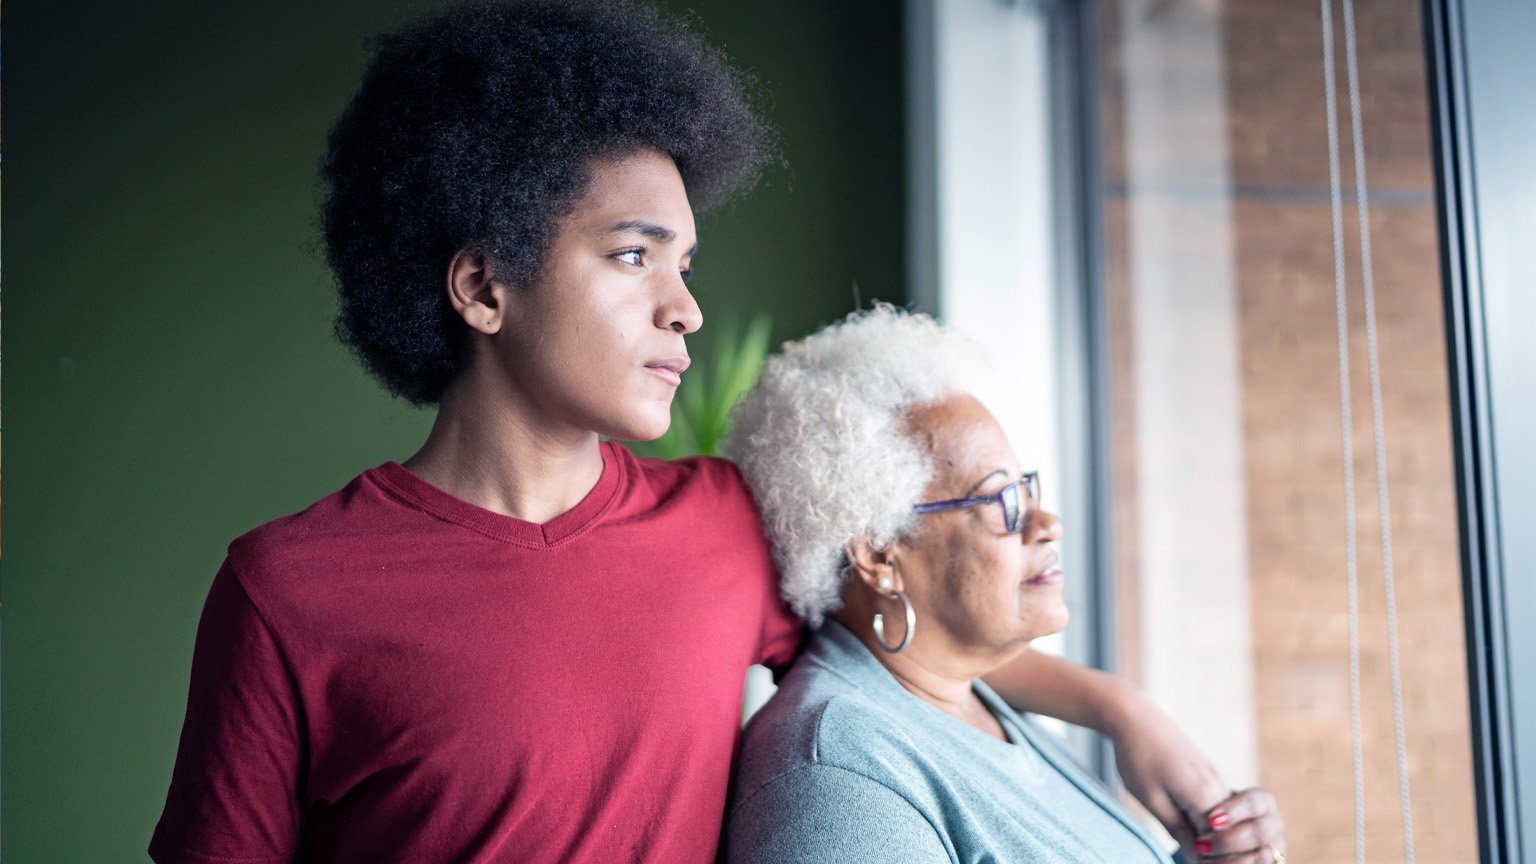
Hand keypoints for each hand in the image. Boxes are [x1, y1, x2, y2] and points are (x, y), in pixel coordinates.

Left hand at [1105, 692, 1229, 854]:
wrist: (1134, 718)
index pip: (1217, 842)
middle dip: (1212, 849)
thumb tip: (1197, 857)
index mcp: (1206, 796)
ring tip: (1183, 837)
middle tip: (1187, 854)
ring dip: (1208, 833)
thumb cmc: (1138, 758)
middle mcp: (1218, 786)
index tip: (1186, 861)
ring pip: (1223, 817)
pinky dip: (1205, 817)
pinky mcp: (1207, 771)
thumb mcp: (1153, 801)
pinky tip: (1186, 819)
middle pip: (1226, 831)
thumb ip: (1179, 830)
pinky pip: (1216, 803)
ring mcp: (1215, 777)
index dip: (1205, 857)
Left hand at [1192, 788, 1285, 862]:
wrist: (1220, 834)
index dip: (1234, 811)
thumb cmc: (1209, 814)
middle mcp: (1274, 824)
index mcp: (1262, 801)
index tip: (1211, 821)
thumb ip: (1202, 812)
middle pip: (1261, 831)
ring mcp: (1277, 848)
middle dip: (1229, 841)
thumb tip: (1197, 840)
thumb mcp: (1204, 805)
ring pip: (1264, 857)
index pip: (1255, 802)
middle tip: (1201, 845)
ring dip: (1233, 861)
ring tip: (1204, 861)